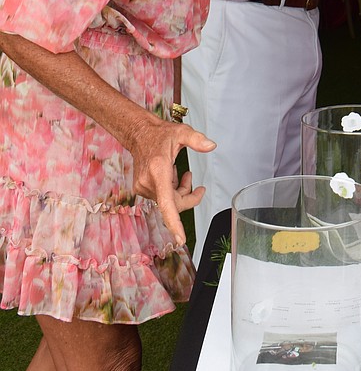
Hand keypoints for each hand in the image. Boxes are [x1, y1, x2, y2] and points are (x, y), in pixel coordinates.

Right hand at [128, 116, 215, 245]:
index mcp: (158, 171)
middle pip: (173, 204)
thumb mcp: (181, 132)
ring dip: (180, 192)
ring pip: (168, 202)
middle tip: (200, 189)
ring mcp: (143, 187)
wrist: (139, 134)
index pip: (166, 203)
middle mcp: (148, 182)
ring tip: (186, 175)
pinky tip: (174, 177)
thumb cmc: (159, 135)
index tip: (181, 238)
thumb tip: (211, 146)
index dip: (174, 222)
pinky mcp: (142, 189)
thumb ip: (196, 139)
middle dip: (189, 198)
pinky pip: (162, 198)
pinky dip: (172, 191)